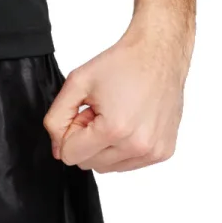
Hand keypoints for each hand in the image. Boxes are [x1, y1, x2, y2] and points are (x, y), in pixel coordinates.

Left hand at [43, 15, 191, 172]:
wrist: (157, 54)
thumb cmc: (122, 64)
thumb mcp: (77, 83)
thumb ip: (57, 117)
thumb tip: (58, 148)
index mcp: (114, 130)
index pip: (72, 156)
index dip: (70, 132)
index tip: (83, 112)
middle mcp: (137, 146)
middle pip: (90, 164)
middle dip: (86, 140)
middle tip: (97, 111)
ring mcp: (153, 152)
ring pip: (110, 167)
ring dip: (104, 146)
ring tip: (113, 115)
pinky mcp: (164, 152)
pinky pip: (130, 163)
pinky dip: (123, 147)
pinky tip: (129, 121)